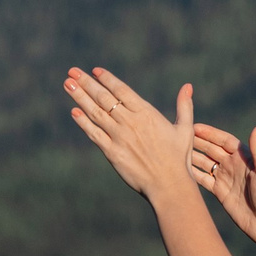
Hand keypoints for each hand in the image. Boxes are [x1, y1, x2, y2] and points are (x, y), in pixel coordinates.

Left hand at [65, 67, 196, 200]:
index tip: (95, 71)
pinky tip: (74, 112)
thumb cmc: (179, 158)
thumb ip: (184, 106)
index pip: (122, 90)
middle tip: (72, 72)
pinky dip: (83, 123)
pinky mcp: (112, 153)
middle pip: (104, 97)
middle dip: (86, 83)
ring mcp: (119, 137)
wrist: (169, 185)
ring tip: (68, 85)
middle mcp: (130, 122)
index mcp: (147, 113)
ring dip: (80, 98)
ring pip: (95, 113)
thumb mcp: (185, 129)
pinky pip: (94, 134)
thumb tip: (188, 86)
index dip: (107, 79)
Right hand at [191, 123, 255, 245]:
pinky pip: (203, 180)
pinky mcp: (220, 192)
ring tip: (175, 151)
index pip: (224, 141)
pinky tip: (180, 170)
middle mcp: (234, 165)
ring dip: (192, 156)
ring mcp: (225, 178)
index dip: (209, 133)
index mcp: (244, 157)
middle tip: (179, 135)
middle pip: (212, 150)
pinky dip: (193, 173)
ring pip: (205, 163)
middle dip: (197, 142)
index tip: (194, 127)